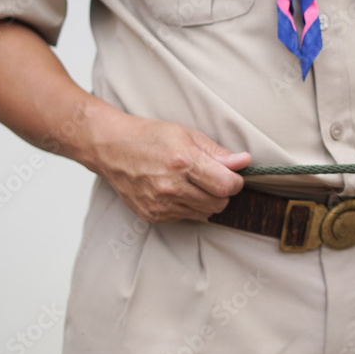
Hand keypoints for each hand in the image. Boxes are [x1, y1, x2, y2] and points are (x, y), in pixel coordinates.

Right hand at [85, 110, 250, 222]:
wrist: (110, 148)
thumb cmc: (149, 137)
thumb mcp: (186, 135)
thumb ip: (217, 152)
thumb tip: (244, 161)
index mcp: (183, 162)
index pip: (226, 186)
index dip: (235, 182)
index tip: (232, 175)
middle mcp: (171, 187)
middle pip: (218, 203)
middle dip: (222, 192)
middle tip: (211, 178)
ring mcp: (160, 204)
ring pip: (204, 214)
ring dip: (206, 200)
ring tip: (192, 182)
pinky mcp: (152, 216)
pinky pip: (185, 218)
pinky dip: (188, 207)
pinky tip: (176, 191)